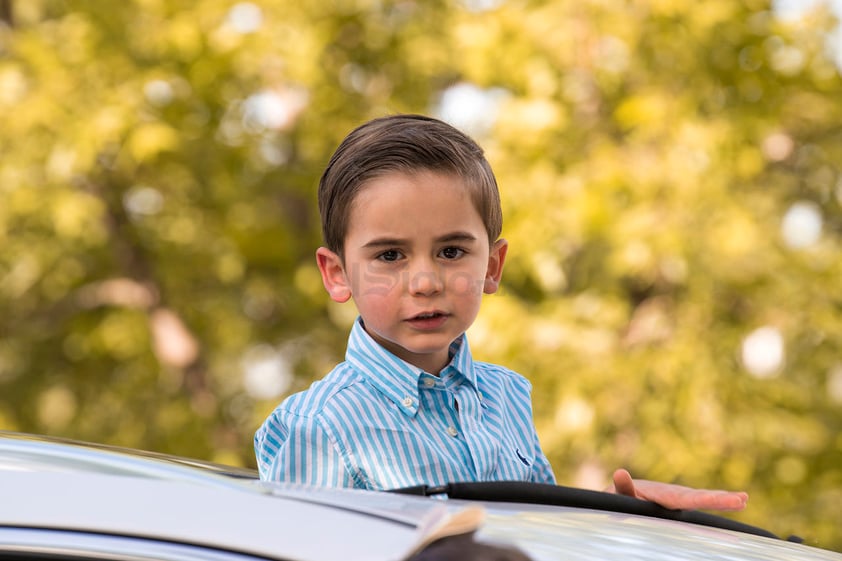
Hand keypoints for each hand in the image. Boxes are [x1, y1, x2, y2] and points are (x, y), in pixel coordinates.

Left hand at [608, 468, 747, 510]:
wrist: (621, 490)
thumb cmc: (620, 494)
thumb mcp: (618, 493)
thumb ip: (623, 487)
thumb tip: (619, 473)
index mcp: (663, 495)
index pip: (687, 499)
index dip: (707, 500)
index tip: (726, 499)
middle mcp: (675, 495)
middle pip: (700, 497)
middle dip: (721, 499)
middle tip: (743, 499)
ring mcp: (679, 499)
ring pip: (703, 499)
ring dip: (723, 500)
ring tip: (744, 499)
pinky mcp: (679, 504)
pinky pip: (700, 504)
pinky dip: (718, 503)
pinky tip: (738, 503)